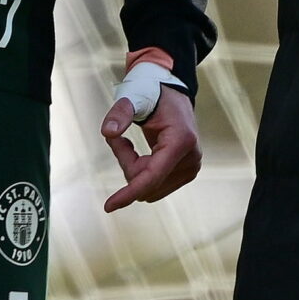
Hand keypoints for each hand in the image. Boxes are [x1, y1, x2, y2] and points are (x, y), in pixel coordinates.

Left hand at [100, 79, 200, 213]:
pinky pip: (154, 185)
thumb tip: (108, 133)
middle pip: (146, 182)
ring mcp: (191, 168)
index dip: (129, 192)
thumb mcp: (133, 96)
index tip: (108, 206)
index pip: (152, 176)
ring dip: (133, 167)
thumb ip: (120, 113)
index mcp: (181, 141)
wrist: (171, 93)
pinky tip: (141, 152)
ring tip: (130, 142)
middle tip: (119, 137)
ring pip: (148, 187)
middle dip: (126, 163)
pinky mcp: (186, 173)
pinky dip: (141, 171)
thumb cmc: (152, 93)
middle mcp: (191, 158)